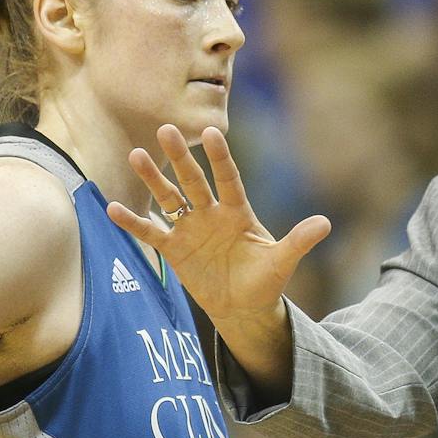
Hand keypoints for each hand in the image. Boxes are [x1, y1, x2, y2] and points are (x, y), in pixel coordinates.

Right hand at [107, 125, 330, 326]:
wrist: (243, 307)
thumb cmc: (265, 281)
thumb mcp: (282, 262)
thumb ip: (299, 242)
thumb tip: (325, 223)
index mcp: (238, 212)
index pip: (228, 178)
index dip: (220, 158)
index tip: (211, 132)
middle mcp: (211, 214)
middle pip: (193, 180)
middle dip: (180, 157)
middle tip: (165, 129)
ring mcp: (190, 229)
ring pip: (169, 198)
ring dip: (153, 179)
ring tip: (136, 155)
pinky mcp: (175, 250)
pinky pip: (151, 233)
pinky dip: (133, 223)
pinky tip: (112, 207)